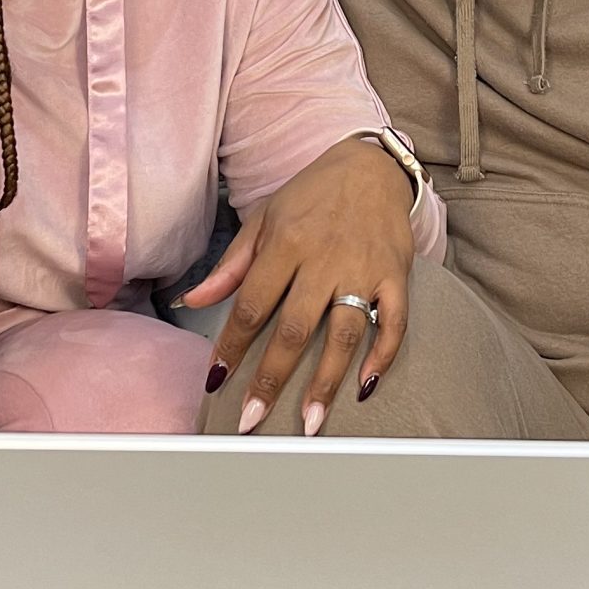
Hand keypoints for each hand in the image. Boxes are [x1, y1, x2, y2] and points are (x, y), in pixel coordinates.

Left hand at [178, 137, 416, 434]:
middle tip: (253, 418)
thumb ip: (231, 264)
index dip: (232, 346)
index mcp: (286, 244)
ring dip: (326, 381)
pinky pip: (394, 321)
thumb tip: (193, 300)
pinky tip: (366, 385)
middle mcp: (324, 260)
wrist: (371, 166)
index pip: (251, 305)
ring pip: (343, 334)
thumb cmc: (313, 194)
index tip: (217, 381)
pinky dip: (383, 355)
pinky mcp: (395, 275)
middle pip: (294, 329)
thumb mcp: (264, 218)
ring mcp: (363, 269)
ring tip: (311, 422)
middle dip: (272, 378)